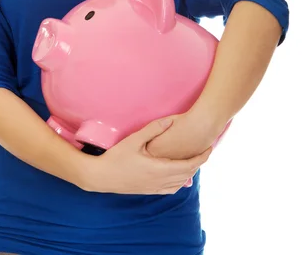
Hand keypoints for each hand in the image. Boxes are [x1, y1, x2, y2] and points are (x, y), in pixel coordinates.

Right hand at [82, 117, 212, 194]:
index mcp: (159, 168)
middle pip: (187, 174)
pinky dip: (179, 182)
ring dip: (189, 172)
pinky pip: (170, 189)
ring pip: (180, 183)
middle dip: (198, 163)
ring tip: (194, 161)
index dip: (201, 157)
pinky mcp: (148, 191)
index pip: (188, 164)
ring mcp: (154, 188)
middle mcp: (160, 181)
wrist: (101, 177)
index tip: (209, 148)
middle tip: (205, 152)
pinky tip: (179, 177)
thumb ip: (153, 130)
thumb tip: (170, 120)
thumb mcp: (134, 140)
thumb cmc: (116, 157)